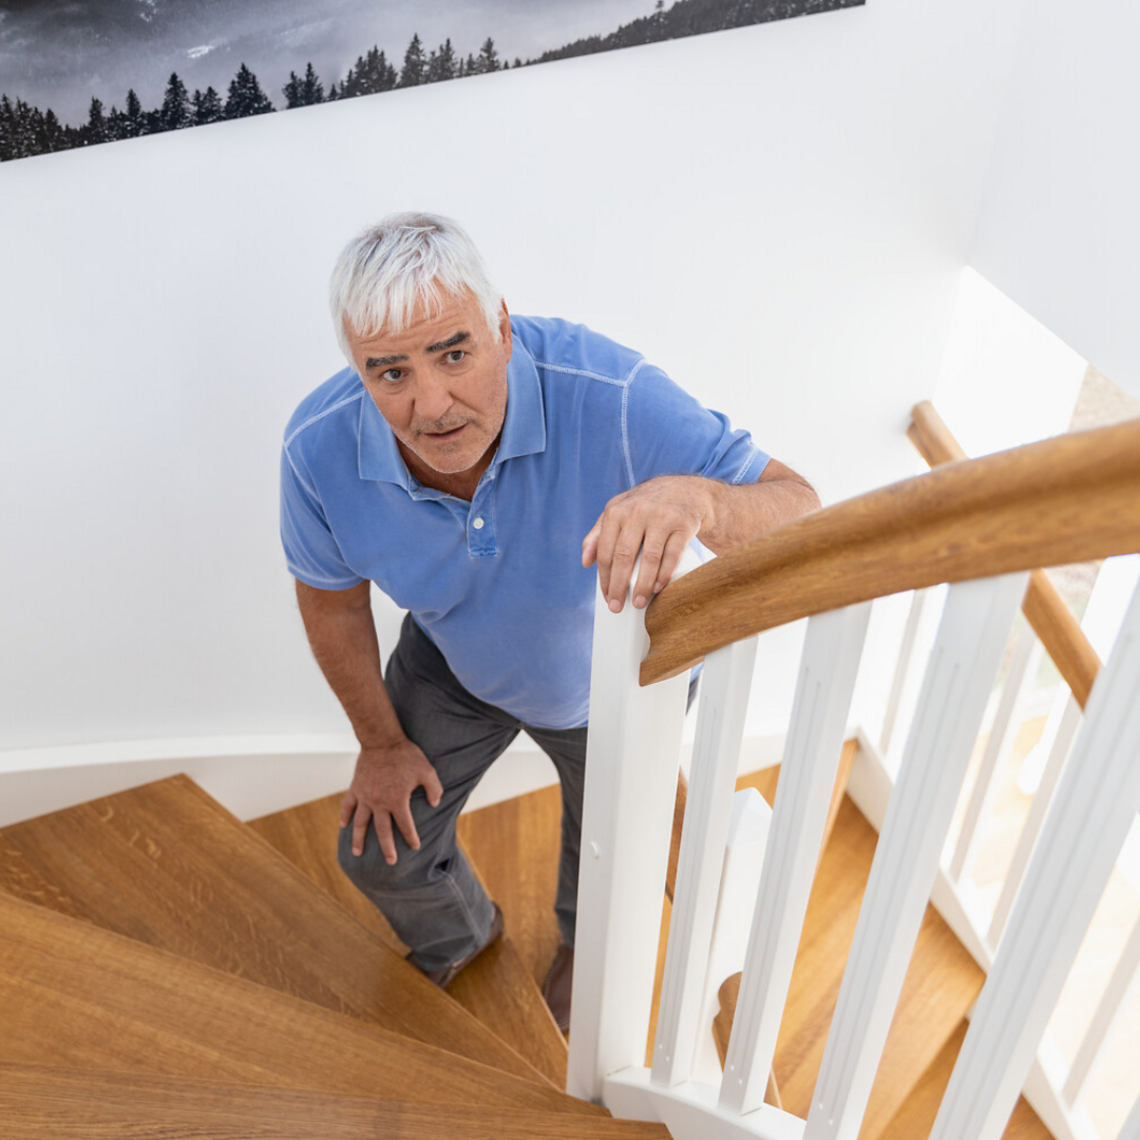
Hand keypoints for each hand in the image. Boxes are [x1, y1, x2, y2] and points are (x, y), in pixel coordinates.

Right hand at [339, 740, 443, 862]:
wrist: (382, 741)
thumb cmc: (407, 755)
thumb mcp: (427, 771)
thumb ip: (434, 789)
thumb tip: (435, 804)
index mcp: (397, 800)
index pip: (406, 825)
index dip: (411, 838)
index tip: (415, 847)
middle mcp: (380, 803)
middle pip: (383, 831)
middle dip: (387, 848)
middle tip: (391, 862)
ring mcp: (365, 797)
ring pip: (361, 823)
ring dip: (359, 839)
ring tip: (358, 853)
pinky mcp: (356, 788)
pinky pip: (348, 806)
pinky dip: (345, 816)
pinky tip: (343, 826)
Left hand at [582, 476, 715, 612]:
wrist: (684, 490)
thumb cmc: (645, 506)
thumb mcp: (618, 512)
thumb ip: (598, 534)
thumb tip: (585, 562)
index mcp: (616, 511)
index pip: (606, 551)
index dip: (605, 578)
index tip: (607, 596)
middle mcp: (637, 512)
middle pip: (623, 556)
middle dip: (618, 586)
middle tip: (617, 606)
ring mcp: (661, 517)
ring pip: (649, 558)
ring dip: (642, 585)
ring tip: (638, 602)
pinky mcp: (682, 525)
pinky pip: (672, 554)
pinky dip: (664, 574)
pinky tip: (658, 588)